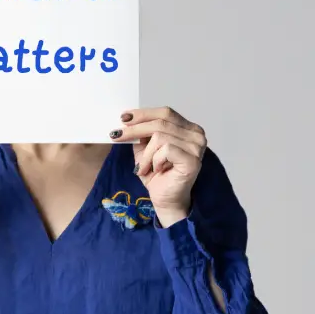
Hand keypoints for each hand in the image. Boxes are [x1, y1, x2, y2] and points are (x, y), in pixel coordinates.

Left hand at [110, 107, 206, 226]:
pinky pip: (166, 149)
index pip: (165, 112)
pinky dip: (154, 160)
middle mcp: (196, 135)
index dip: (143, 114)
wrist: (166, 200)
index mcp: (188, 128)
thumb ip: (141, 134)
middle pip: (161, 121)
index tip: (124, 117)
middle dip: (135, 129)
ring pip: (160, 136)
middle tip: (117, 136)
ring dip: (146, 154)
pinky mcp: (192, 159)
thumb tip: (127, 120)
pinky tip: (155, 170)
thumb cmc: (159, 176)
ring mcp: (197, 147)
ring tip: (143, 167)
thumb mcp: (145, 150)